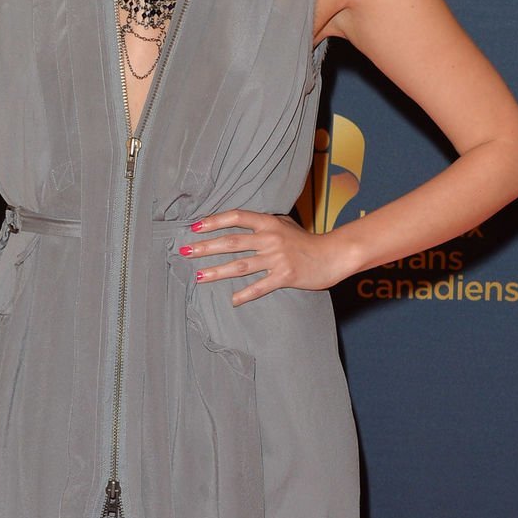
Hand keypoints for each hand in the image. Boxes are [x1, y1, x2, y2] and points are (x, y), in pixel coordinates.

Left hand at [181, 210, 345, 303]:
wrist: (333, 256)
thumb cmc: (307, 240)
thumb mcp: (285, 224)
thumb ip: (264, 223)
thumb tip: (241, 221)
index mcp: (269, 223)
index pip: (237, 217)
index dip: (214, 221)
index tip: (195, 227)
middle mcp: (270, 239)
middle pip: (232, 242)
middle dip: (206, 247)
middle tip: (184, 251)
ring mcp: (277, 258)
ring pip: (240, 265)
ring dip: (217, 272)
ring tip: (198, 277)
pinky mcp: (285, 276)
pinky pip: (260, 287)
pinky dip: (246, 294)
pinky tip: (232, 300)